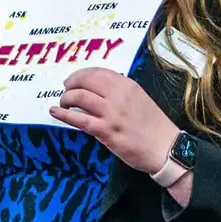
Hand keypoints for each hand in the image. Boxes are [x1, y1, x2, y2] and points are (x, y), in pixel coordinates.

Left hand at [49, 67, 178, 173]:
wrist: (165, 149)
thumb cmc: (154, 126)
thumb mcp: (140, 99)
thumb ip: (120, 93)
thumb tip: (97, 90)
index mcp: (127, 85)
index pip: (97, 72)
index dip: (80, 74)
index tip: (73, 79)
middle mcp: (118, 95)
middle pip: (85, 81)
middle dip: (70, 84)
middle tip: (65, 89)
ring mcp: (111, 113)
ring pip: (78, 97)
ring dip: (65, 98)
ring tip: (63, 103)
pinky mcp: (105, 131)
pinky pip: (78, 119)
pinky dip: (63, 114)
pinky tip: (55, 112)